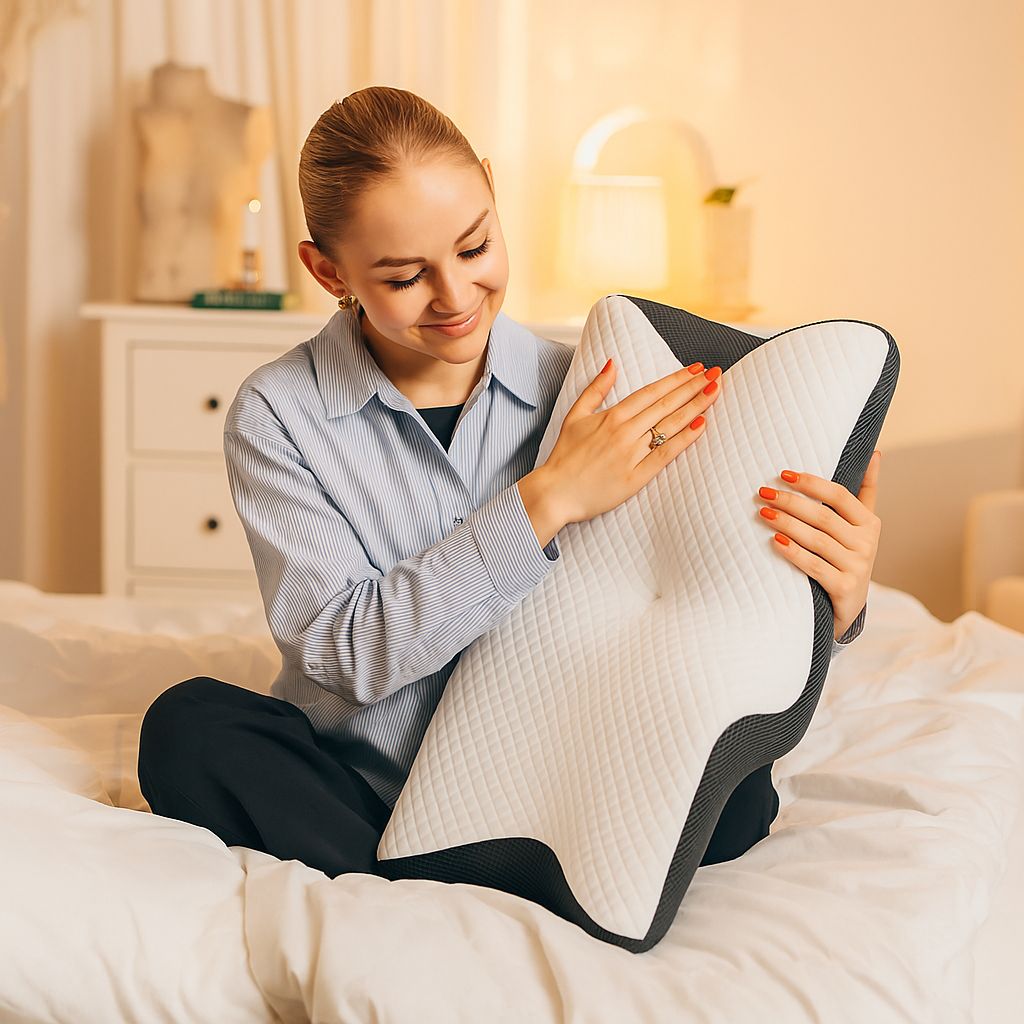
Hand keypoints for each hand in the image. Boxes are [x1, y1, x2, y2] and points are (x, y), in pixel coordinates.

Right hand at [519, 358, 721, 545]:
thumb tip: (612, 363)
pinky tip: (701, 425)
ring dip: (695, 407)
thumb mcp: (574, 416)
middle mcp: (624, 432)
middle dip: (694, 387)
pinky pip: (666, 454)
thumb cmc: (564, 457)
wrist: (555, 493)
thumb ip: (595, 389)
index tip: (697, 368)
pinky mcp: (636, 477)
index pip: (651, 392)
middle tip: (716, 373)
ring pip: (670, 426)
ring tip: (715, 392)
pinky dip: (685, 439)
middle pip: (666, 405)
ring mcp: (632, 455)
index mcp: (611, 416)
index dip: (676, 379)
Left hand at [756, 450, 881, 640]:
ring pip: (817, 540)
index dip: (811, 483)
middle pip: (824, 516)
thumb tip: (875, 452)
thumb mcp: (860, 525)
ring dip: (787, 524)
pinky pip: (814, 566)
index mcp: (870, 523)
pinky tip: (775, 541)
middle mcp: (867, 543)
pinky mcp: (844, 588)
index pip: (840, 495)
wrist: (849, 606)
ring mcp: (857, 567)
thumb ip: (865, 491)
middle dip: (791, 502)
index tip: (782, 474)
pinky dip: (794, 553)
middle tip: (763, 493)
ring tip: (763, 513)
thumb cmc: (847, 556)